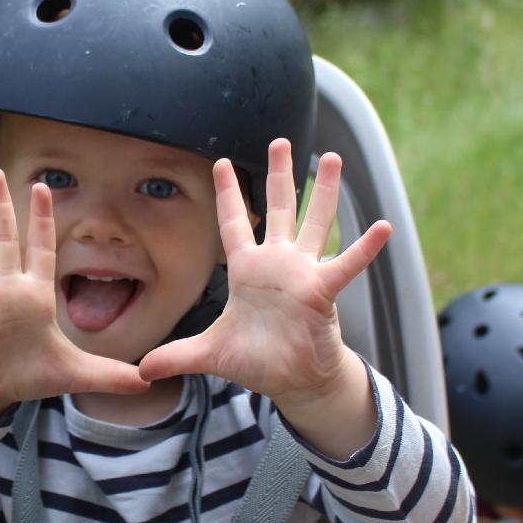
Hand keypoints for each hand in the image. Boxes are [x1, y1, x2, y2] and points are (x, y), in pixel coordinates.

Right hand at [0, 168, 148, 422]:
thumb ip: (112, 374)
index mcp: (34, 296)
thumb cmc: (32, 373)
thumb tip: (150, 381)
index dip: (42, 221)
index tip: (42, 186)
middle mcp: (5, 293)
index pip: (41, 251)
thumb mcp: (76, 374)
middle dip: (0, 207)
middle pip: (2, 241)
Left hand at [138, 139, 391, 454]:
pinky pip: (346, 266)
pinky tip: (382, 227)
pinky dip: (364, 248)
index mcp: (247, 271)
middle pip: (277, 209)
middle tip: (280, 140)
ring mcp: (303, 274)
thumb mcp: (210, 354)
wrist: (294, 382)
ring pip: (315, 224)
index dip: (228, 194)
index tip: (220, 162)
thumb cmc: (258, 361)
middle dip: (278, 175)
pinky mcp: (323, 293)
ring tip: (333, 159)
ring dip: (323, 193)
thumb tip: (140, 371)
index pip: (233, 224)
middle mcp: (277, 264)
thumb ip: (175, 356)